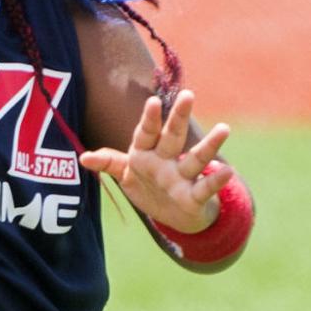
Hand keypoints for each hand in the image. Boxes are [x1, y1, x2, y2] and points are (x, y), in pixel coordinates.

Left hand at [80, 90, 231, 233]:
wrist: (175, 215)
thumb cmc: (150, 187)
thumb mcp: (127, 175)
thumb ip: (109, 162)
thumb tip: (83, 157)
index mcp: (147, 153)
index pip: (147, 133)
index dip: (149, 119)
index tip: (152, 102)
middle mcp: (167, 160)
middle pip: (173, 136)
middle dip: (178, 118)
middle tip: (188, 95)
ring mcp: (182, 177)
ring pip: (196, 158)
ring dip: (210, 145)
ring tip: (223, 129)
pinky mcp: (195, 197)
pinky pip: (205, 187)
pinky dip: (215, 180)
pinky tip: (227, 171)